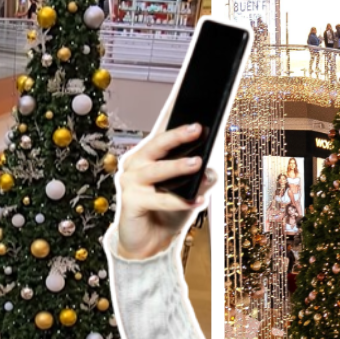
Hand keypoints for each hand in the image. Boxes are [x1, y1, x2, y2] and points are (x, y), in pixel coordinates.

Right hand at [115, 124, 218, 259]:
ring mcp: (130, 182)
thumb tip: (210, 170)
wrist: (150, 245)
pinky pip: (159, 199)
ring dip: (178, 166)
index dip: (170, 113)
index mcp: (148, 155)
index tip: (184, 94)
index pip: (161, 131)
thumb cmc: (169, 213)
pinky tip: (199, 201)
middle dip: (177, 135)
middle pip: (156, 144)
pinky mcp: (130, 202)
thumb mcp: (191, 193)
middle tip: (198, 128)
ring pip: (157, 170)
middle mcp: (136, 164)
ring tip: (198, 163)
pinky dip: (179, 201)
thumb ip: (201, 179)